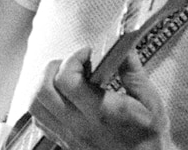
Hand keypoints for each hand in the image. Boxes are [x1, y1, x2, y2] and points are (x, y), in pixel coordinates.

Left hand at [29, 47, 173, 149]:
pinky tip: (62, 96)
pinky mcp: (65, 142)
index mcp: (102, 112)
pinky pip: (40, 119)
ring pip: (36, 104)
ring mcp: (69, 136)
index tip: (89, 54)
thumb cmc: (149, 137)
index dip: (74, 58)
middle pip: (43, 90)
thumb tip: (122, 48)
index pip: (67, 80)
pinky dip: (44, 102)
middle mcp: (80, 125)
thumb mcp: (151, 101)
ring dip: (45, 83)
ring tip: (66, 77)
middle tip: (74, 64)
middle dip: (55, 67)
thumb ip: (133, 72)